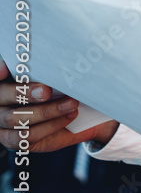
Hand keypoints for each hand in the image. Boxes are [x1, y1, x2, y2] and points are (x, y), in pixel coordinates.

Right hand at [0, 58, 118, 152]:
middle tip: (47, 90)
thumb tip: (50, 53)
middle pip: (2, 94)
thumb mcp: (57, 75)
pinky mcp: (13, 139)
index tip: (5, 70)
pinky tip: (68, 116)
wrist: (81, 115)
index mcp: (7, 80)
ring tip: (71, 104)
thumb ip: (47, 68)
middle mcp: (0, 100)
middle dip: (24, 92)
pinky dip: (50, 126)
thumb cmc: (63, 88)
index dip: (0, 68)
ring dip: (47, 111)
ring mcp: (2, 122)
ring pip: (15, 118)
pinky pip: (26, 136)